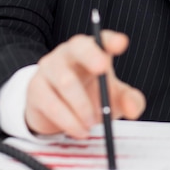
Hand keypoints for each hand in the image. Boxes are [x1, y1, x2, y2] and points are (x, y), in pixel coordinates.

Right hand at [25, 30, 145, 137]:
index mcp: (93, 50)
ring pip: (66, 81)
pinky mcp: (36, 89)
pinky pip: (52, 103)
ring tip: (93, 123)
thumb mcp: (115, 98)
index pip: (102, 39)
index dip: (111, 40)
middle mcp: (69, 53)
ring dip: (82, 105)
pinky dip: (68, 120)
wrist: (58, 114)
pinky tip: (80, 130)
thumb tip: (132, 108)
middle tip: (103, 69)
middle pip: (78, 47)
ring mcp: (50, 68)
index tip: (122, 43)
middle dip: (92, 56)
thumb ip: (131, 101)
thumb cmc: (92, 97)